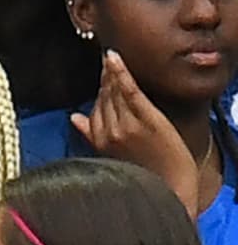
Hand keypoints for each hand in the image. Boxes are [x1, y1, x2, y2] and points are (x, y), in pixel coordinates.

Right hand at [70, 50, 199, 214]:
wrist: (171, 187)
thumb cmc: (146, 173)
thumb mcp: (113, 156)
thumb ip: (91, 135)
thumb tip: (74, 117)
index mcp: (99, 140)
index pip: (95, 106)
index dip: (100, 89)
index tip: (103, 74)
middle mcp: (109, 131)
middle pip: (104, 97)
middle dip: (105, 78)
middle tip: (108, 60)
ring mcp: (127, 124)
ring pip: (114, 92)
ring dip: (112, 73)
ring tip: (112, 57)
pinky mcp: (146, 119)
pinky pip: (129, 91)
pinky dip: (121, 73)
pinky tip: (115, 60)